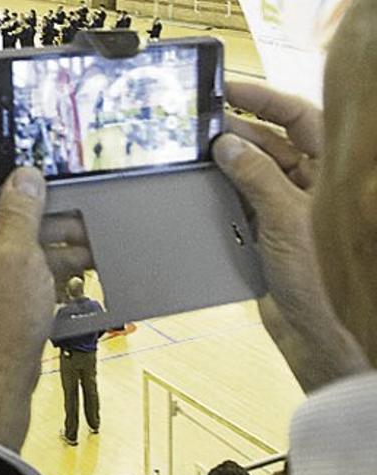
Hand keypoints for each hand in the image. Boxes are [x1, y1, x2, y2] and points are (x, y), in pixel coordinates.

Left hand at [0, 147, 87, 451]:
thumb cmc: (1, 324)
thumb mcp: (20, 255)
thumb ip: (21, 207)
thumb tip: (24, 173)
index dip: (2, 156)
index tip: (36, 155)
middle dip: (32, 199)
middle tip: (71, 197)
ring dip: (40, 230)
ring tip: (84, 232)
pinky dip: (31, 255)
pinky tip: (75, 259)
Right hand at [212, 82, 369, 391]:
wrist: (319, 336)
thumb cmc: (324, 279)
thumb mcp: (288, 218)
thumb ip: (257, 177)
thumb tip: (227, 145)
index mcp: (332, 171)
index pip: (299, 118)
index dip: (263, 100)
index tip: (226, 89)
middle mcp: (311, 185)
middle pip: (270, 145)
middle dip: (235, 135)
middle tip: (196, 127)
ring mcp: (287, 210)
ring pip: (250, 175)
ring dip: (223, 168)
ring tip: (191, 156)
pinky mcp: (265, 235)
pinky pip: (238, 205)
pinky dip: (219, 198)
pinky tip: (196, 191)